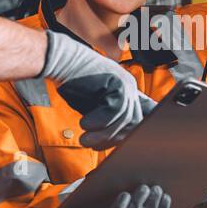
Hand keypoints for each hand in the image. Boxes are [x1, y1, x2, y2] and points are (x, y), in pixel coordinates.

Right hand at [40, 31, 153, 147]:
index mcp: (127, 91)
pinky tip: (84, 124)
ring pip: (125, 119)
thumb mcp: (94, 105)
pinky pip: (114, 111)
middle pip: (134, 122)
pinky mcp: (116, 82)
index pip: (146, 112)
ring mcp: (125, 84)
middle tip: (95, 146)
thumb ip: (108, 119)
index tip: (134, 140)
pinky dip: (98, 122)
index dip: (143, 127)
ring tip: (85, 139)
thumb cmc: (74, 84)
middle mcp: (130, 87)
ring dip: (104, 134)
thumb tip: (117, 139)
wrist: (60, 61)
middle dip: (115, 138)